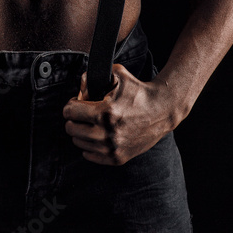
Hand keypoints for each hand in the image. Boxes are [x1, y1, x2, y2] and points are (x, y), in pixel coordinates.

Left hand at [62, 63, 176, 165]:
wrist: (162, 110)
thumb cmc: (139, 91)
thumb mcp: (117, 74)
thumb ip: (93, 76)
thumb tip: (79, 87)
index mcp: (105, 112)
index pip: (70, 112)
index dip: (71, 104)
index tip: (77, 102)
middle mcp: (107, 133)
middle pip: (71, 128)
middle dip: (74, 118)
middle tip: (82, 112)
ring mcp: (112, 148)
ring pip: (78, 142)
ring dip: (81, 131)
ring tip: (91, 122)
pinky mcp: (118, 158)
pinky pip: (89, 155)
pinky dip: (89, 145)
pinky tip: (96, 135)